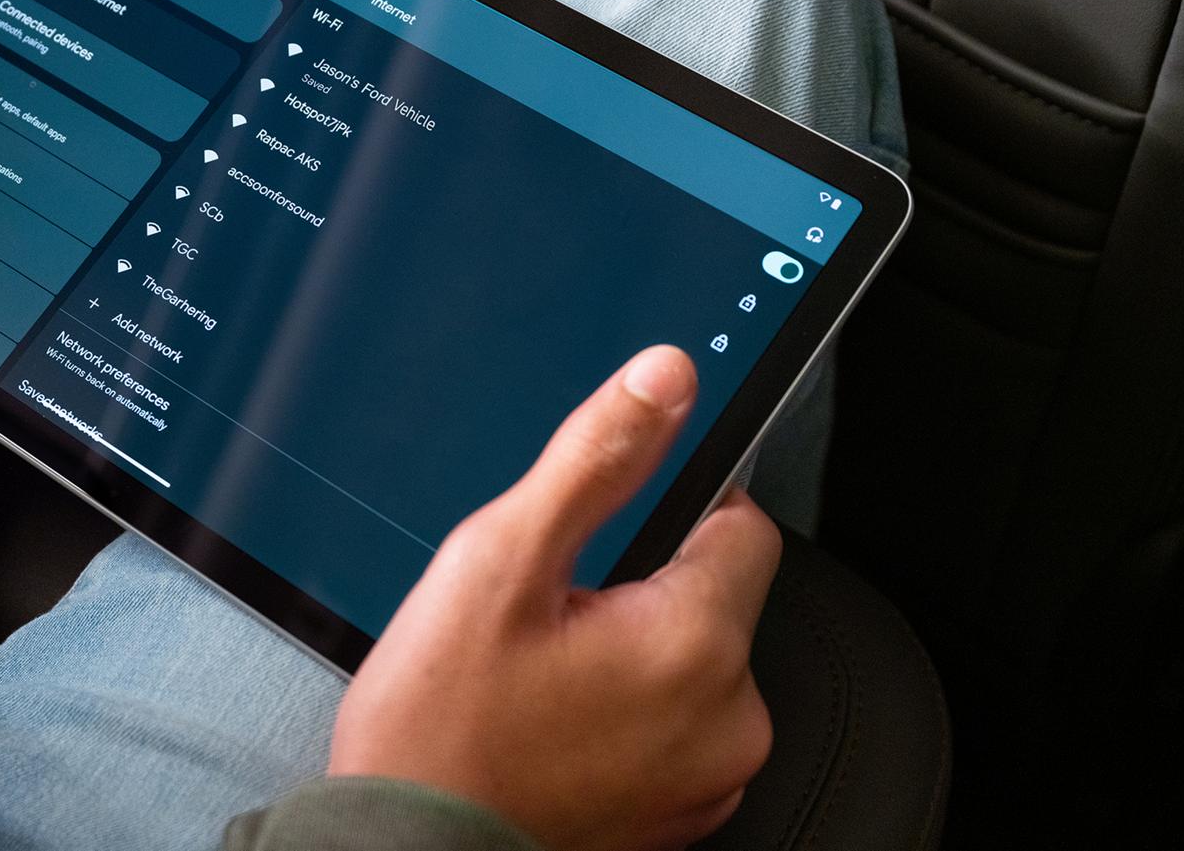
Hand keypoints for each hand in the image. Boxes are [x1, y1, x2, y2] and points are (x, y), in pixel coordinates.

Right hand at [329, 345, 780, 850]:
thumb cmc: (438, 728)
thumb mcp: (499, 561)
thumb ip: (595, 458)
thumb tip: (666, 376)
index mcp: (695, 642)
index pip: (744, 523)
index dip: (674, 507)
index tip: (606, 532)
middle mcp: (729, 718)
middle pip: (714, 596)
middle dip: (640, 585)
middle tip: (547, 614)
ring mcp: (710, 776)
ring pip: (693, 662)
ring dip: (635, 651)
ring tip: (543, 674)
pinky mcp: (683, 815)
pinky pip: (676, 726)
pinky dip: (629, 713)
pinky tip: (556, 719)